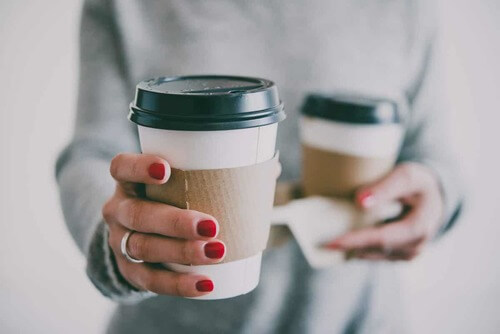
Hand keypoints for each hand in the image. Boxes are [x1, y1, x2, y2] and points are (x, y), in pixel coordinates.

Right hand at [102, 153, 225, 296]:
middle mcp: (118, 210)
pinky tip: (205, 284)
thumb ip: (216, 173)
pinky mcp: (130, 271)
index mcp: (129, 182)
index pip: (122, 167)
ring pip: (144, 248)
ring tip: (217, 253)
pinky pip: (151, 280)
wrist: (139, 236)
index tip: (166, 169)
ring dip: (182, 252)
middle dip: (175, 222)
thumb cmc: (171, 200)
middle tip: (212, 226)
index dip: (139, 167)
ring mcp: (120, 242)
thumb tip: (271, 168)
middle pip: (138, 214)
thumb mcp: (178, 183)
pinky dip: (179, 284)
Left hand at [324, 162, 443, 260]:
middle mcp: (415, 247)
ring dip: (350, 248)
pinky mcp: (399, 255)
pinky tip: (341, 240)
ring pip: (372, 254)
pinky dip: (358, 247)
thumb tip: (360, 201)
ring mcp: (407, 254)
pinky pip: (374, 254)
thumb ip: (385, 186)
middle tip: (318, 241)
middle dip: (347, 246)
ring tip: (324, 240)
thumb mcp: (406, 176)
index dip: (355, 241)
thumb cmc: (419, 183)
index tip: (331, 242)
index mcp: (418, 228)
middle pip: (373, 249)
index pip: (381, 239)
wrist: (434, 197)